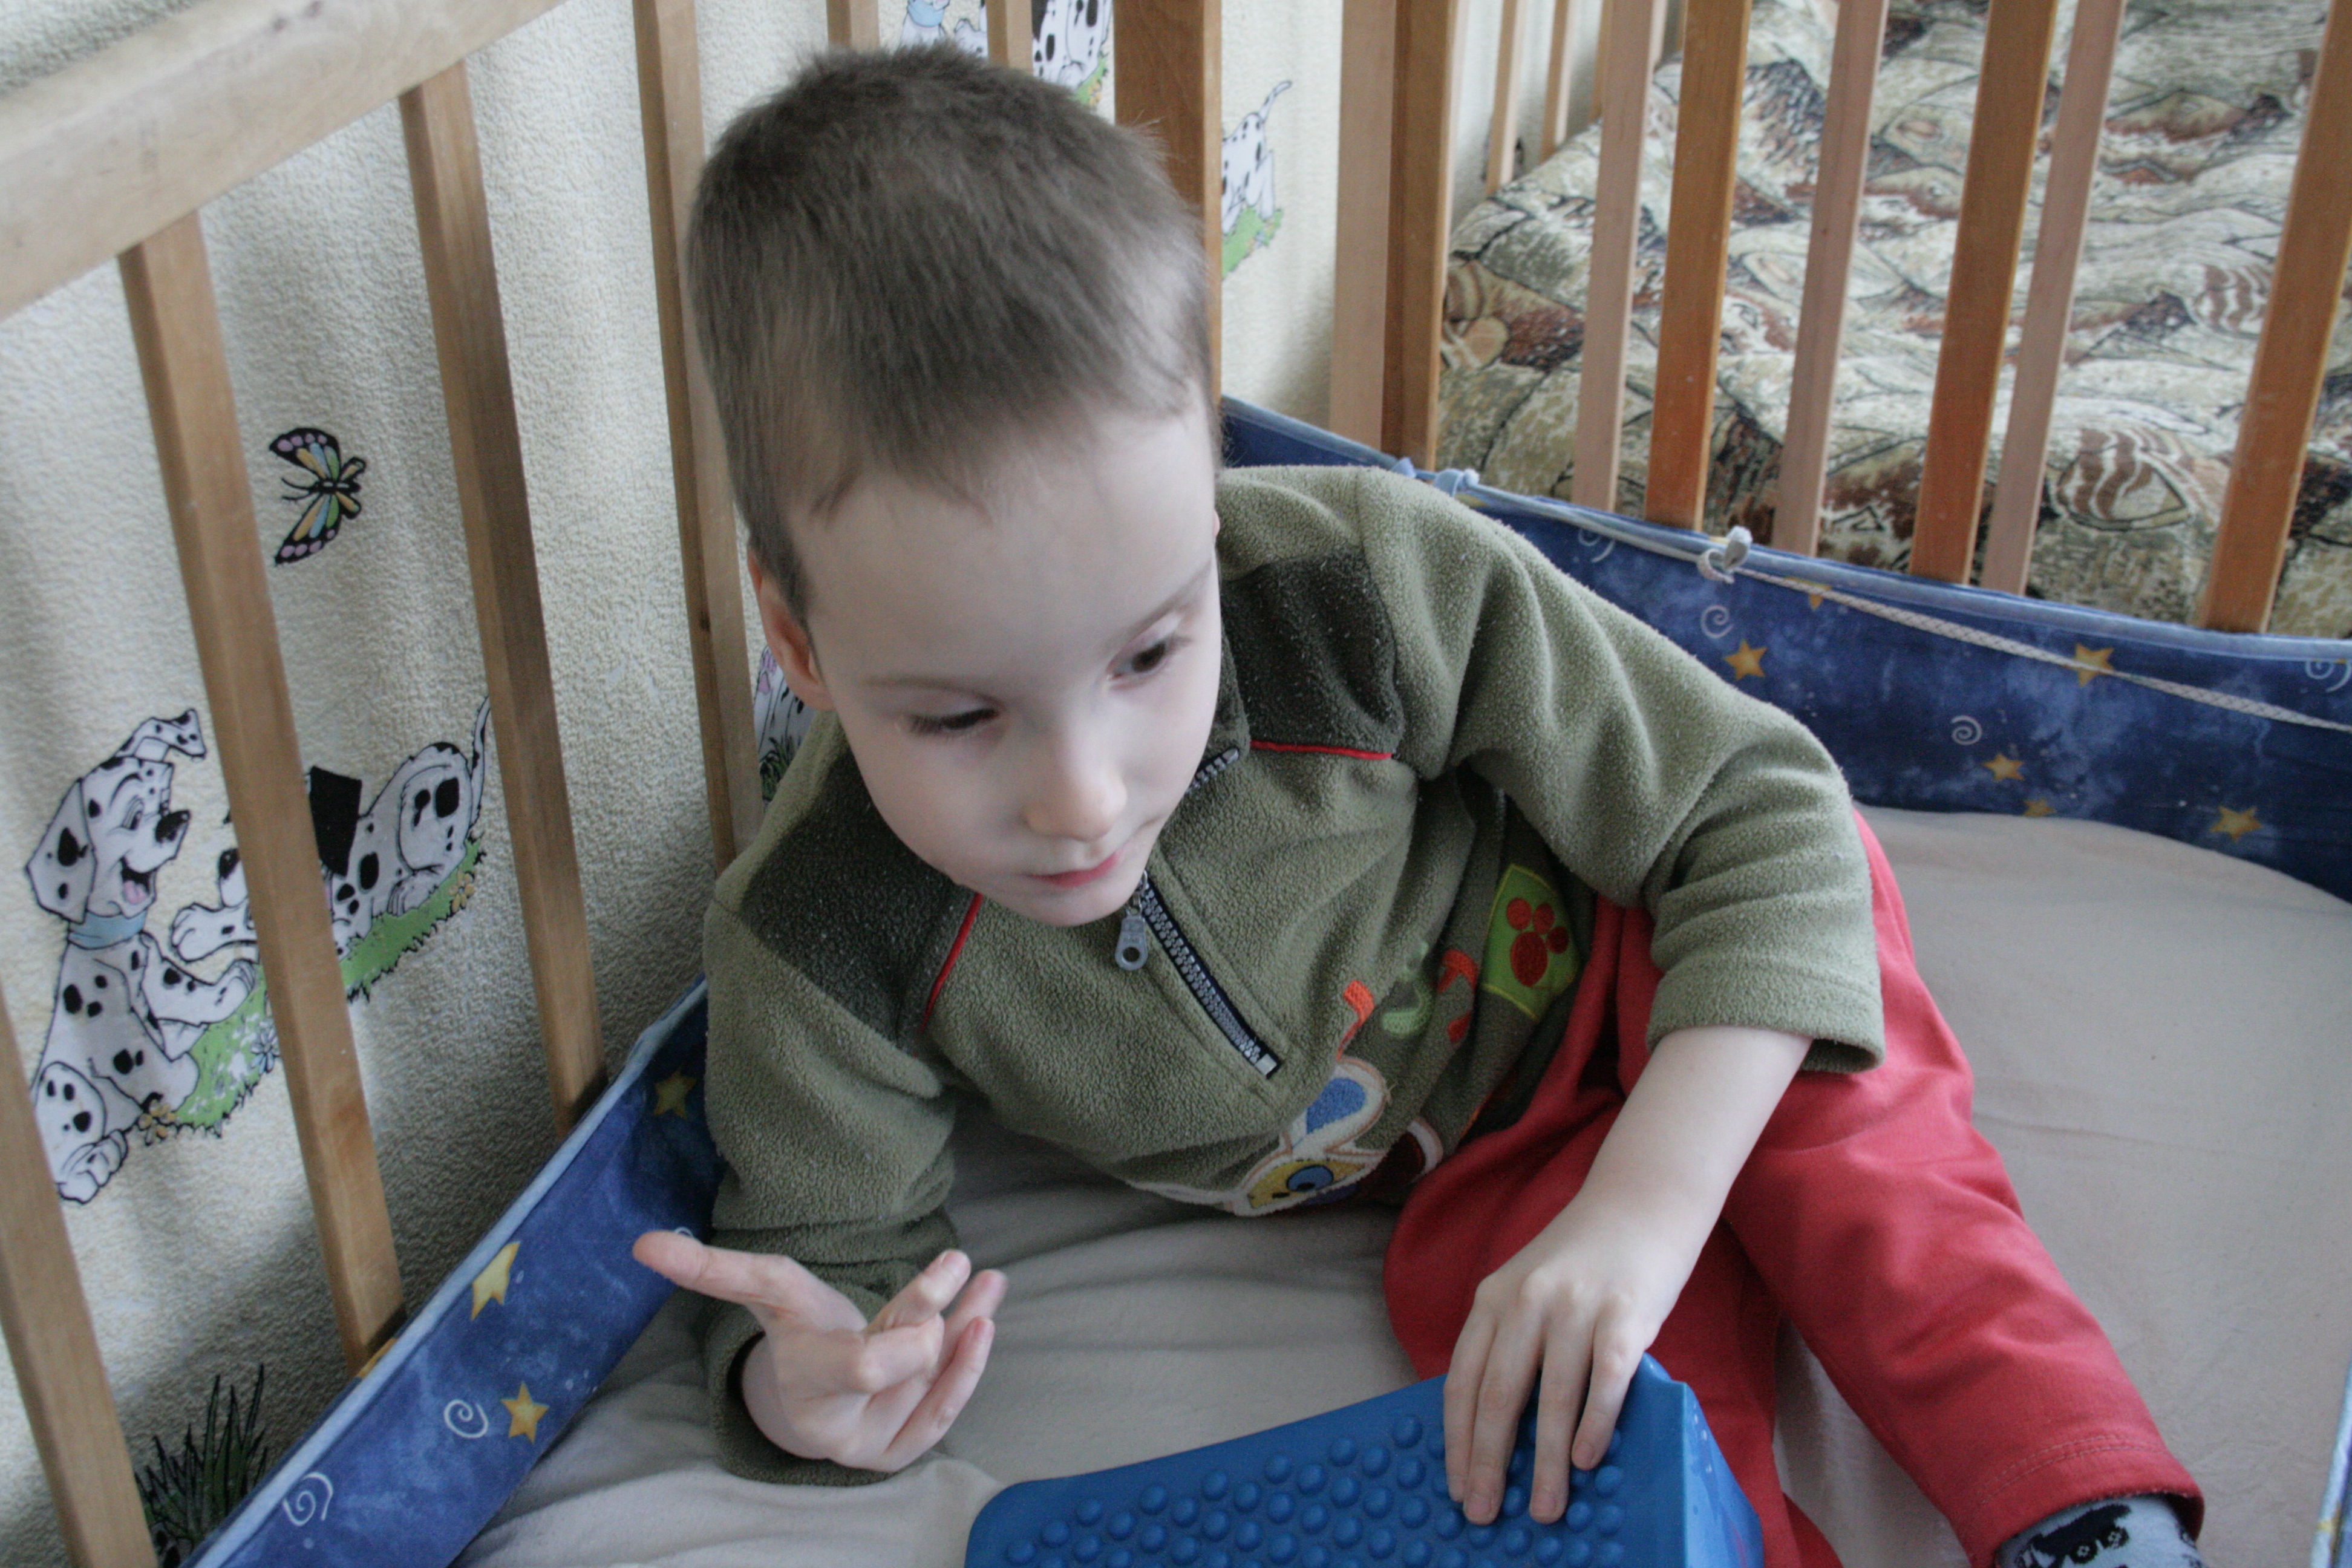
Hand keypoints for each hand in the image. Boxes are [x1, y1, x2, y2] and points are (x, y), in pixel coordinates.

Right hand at [633, 1232, 1006, 1471]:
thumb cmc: (796, 1334)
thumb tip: (643, 1243)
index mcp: (807, 1381)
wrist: (811, 1398)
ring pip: (933, 1378)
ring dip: (967, 1325)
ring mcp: (875, 1440)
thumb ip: (713, 1272)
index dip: (903, 1325)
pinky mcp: (901, 1450)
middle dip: (926, 1315)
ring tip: (991, 1279)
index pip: (861, 1360)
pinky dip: (969, 1364)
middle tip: (952, 1263)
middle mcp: (841, 1422)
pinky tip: (986, 1316)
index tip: (948, 1268)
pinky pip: (943, 1410)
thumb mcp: (765, 1292)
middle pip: (908, 1365)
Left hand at [1442, 1188, 1694, 1525]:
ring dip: (1547, 1463)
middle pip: (1499, 1396)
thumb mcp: (1526, 1288)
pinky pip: (1606, 1380)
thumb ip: (1509, 1341)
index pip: (1463, 1381)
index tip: (1455, 1487)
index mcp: (1493, 1298)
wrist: (1641, 1201)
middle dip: (1489, 1463)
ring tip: (1545, 1508)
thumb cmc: (1582, 1256)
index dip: (1457, 1440)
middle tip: (1483, 1512)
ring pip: (1553, 1398)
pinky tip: (1588, 1461)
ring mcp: (1576, 1306)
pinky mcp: (1626, 1313)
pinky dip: (1595, 1425)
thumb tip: (1496, 1425)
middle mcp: (1527, 1301)